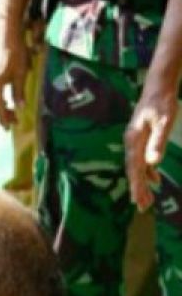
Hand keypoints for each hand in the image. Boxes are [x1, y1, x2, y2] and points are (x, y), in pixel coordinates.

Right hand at [0, 29, 29, 128]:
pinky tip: (4, 100)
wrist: (4, 34)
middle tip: (13, 121)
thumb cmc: (15, 51)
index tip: (9, 128)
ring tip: (10, 112)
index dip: (4, 118)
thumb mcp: (20, 73)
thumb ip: (19, 92)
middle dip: (1, 114)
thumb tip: (20, 108)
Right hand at [125, 85, 176, 211]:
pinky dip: (147, 172)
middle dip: (138, 190)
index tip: (139, 201)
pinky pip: (142, 160)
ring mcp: (135, 142)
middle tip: (143, 208)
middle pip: (134, 171)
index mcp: (134, 141)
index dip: (137, 186)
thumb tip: (153, 163)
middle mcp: (131, 143)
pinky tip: (154, 180)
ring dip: (142, 184)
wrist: (158, 87)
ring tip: (147, 201)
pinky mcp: (141, 140)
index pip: (134, 168)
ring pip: (137, 167)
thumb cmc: (162, 102)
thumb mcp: (165, 122)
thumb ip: (158, 142)